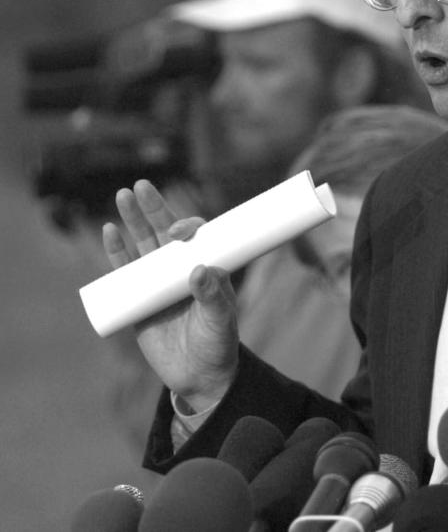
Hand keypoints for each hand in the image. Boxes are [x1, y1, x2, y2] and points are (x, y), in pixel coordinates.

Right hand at [102, 179, 238, 411]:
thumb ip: (213, 297)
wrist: (199, 377)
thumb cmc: (218, 344)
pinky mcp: (138, 301)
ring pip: (142, 246)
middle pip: (164, 233)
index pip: (196, 238)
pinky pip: (124, 273)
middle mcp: (181, 270)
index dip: (186, 228)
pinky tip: (109, 232)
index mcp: (206, 267)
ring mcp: (158, 283)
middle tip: (140, 186)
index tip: (178, 231)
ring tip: (122, 197)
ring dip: (132, 222)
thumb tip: (198, 271)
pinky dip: (116, 253)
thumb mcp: (221, 320)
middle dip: (153, 210)